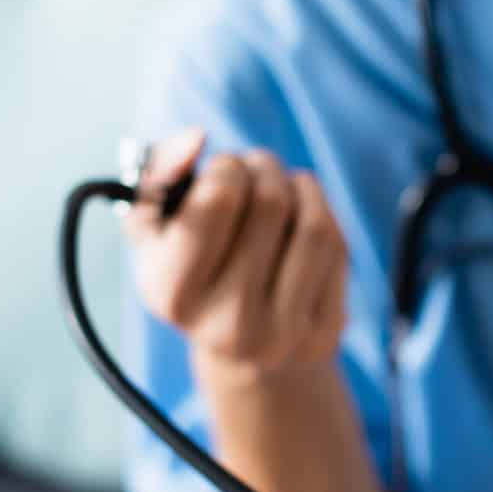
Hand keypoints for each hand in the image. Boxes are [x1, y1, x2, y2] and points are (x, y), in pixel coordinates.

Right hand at [124, 129, 348, 373]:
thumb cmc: (192, 272)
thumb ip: (159, 174)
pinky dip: (323, 216)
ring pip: (312, 223)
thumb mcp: (156, 227)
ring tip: (281, 184)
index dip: (226, 168)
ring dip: (298, 185)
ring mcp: (281, 334)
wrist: (240, 353)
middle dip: (264, 168)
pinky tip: (304, 216)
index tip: (224, 170)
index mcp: (172, 293)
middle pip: (269, 201)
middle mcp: (227, 323)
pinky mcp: (324, 334)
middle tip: (255, 168)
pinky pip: (337, 249)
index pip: (217, 200)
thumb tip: (195, 138)